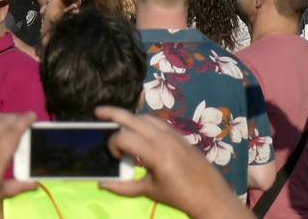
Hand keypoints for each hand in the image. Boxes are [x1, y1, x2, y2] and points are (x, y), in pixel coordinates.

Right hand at [96, 106, 246, 216]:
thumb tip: (101, 184)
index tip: (116, 158)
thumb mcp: (149, 191)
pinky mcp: (179, 134)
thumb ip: (123, 187)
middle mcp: (163, 137)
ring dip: (130, 119)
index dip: (113, 145)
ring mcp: (173, 133)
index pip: (124, 137)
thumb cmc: (178, 195)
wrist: (209, 194)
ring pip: (146, 117)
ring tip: (118, 125)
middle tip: (98, 112)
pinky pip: (158, 122)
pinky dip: (144, 123)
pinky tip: (139, 131)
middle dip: (114, 113)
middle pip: (133, 118)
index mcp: (155, 152)